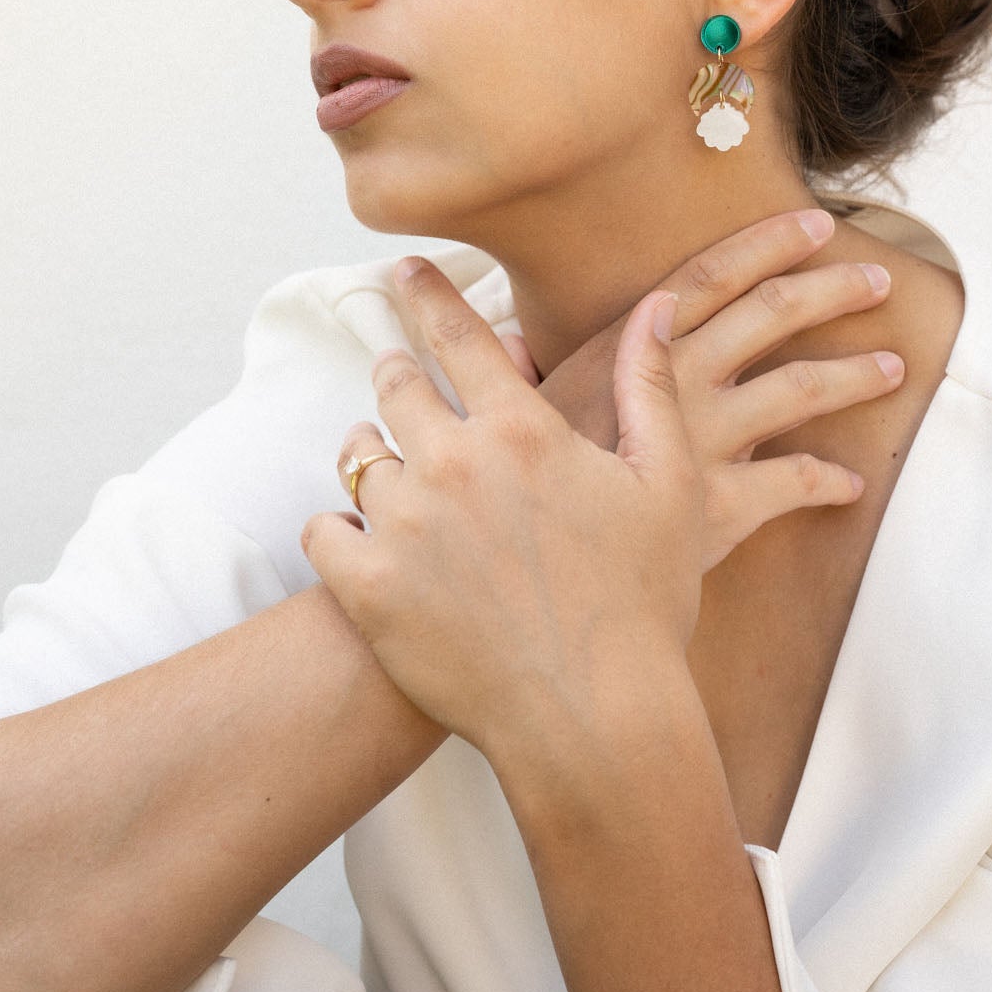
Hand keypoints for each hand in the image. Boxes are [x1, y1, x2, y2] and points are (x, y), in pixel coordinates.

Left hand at [302, 272, 703, 764]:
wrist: (595, 720)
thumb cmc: (642, 604)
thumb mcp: (669, 486)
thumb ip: (651, 387)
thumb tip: (659, 306)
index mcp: (522, 431)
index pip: (459, 336)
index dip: (429, 296)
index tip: (403, 272)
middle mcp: (453, 464)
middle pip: (396, 387)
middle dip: (398, 375)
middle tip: (402, 381)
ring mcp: (404, 526)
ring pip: (357, 457)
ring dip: (372, 455)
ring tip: (394, 475)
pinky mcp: (366, 588)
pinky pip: (322, 530)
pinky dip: (338, 530)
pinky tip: (362, 542)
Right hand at [501, 208, 903, 571]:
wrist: (529, 553)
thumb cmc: (513, 474)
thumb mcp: (512, 405)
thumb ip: (521, 368)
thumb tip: (511, 344)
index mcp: (630, 342)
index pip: (712, 275)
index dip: (769, 244)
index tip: (819, 226)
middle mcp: (676, 378)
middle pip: (770, 316)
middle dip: (830, 292)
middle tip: (877, 282)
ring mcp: (704, 439)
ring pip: (797, 390)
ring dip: (851, 374)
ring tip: (894, 366)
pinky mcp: (721, 503)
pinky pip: (791, 484)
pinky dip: (827, 481)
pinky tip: (851, 485)